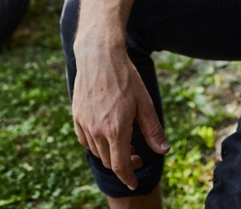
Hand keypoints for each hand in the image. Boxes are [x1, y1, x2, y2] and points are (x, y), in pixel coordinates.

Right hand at [71, 41, 168, 190]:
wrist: (99, 56)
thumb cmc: (126, 77)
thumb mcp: (145, 103)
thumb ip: (153, 130)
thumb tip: (163, 150)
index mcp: (116, 129)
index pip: (120, 165)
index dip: (128, 177)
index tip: (134, 183)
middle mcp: (96, 130)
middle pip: (109, 160)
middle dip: (123, 164)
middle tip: (136, 157)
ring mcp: (84, 124)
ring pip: (96, 151)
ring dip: (110, 154)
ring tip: (124, 144)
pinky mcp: (76, 116)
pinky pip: (85, 140)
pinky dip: (96, 144)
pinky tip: (106, 136)